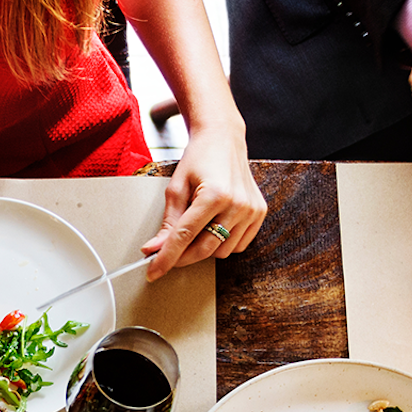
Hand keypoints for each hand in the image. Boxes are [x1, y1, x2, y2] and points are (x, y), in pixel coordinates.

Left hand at [140, 120, 266, 278]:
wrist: (223, 140)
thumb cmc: (198, 159)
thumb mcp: (176, 188)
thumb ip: (167, 222)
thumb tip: (153, 249)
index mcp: (214, 194)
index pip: (184, 236)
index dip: (166, 258)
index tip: (153, 272)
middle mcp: (237, 204)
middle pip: (204, 249)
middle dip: (181, 257)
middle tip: (166, 254)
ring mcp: (251, 210)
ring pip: (221, 252)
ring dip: (203, 249)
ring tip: (196, 228)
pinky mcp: (259, 213)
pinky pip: (238, 245)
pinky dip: (222, 243)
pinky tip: (214, 227)